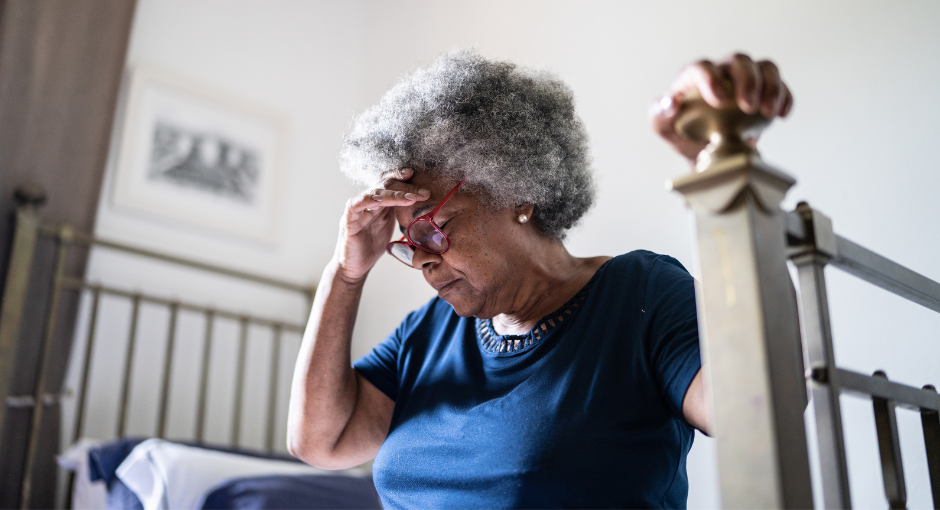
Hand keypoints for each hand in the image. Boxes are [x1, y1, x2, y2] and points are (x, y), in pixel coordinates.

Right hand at [333, 168, 429, 281]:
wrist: (355, 268)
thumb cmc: (372, 247)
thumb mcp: (390, 227)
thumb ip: (401, 215)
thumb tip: (423, 208)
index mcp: (378, 203)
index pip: (388, 183)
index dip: (400, 177)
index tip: (415, 175)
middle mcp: (366, 202)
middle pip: (385, 185)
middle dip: (405, 187)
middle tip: (424, 193)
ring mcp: (357, 210)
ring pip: (374, 193)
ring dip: (394, 194)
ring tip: (411, 198)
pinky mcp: (348, 221)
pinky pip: (355, 205)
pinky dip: (367, 199)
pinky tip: (381, 199)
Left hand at [650, 53, 793, 163]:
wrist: (704, 150)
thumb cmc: (681, 132)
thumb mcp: (663, 127)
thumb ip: (660, 114)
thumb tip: (671, 103)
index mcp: (694, 76)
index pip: (702, 67)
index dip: (712, 79)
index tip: (720, 100)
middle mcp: (722, 71)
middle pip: (739, 60)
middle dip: (747, 80)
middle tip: (749, 107)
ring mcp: (745, 79)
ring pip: (765, 67)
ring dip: (771, 86)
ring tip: (769, 112)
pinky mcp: (765, 91)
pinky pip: (781, 85)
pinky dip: (785, 98)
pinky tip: (781, 115)